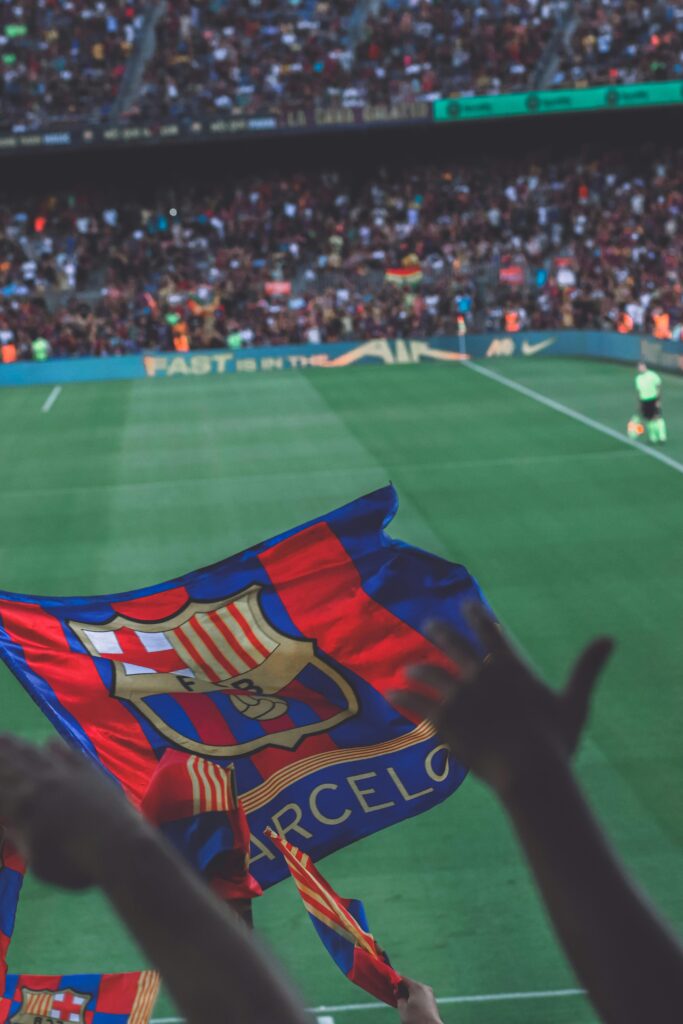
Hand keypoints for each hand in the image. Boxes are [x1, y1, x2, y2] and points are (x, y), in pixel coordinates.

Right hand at [0, 735, 148, 888]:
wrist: (119, 844)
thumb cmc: (74, 862)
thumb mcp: (37, 861)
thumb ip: (19, 840)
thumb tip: (8, 826)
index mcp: (22, 806)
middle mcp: (41, 782)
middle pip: (12, 764)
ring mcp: (66, 773)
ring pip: (36, 754)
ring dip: (18, 744)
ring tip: (5, 735)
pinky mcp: (90, 770)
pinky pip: (69, 753)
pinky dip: (56, 746)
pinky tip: (49, 741)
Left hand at [391, 604, 612, 796]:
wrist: (528, 771)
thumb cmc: (554, 740)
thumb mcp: (575, 701)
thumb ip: (587, 667)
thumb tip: (610, 637)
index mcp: (509, 666)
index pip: (489, 631)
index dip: (477, 615)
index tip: (467, 604)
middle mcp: (480, 674)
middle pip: (453, 644)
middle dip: (440, 631)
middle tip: (429, 623)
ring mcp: (459, 695)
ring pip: (430, 672)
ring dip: (418, 667)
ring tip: (408, 667)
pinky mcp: (442, 718)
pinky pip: (416, 702)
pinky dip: (403, 695)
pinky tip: (392, 692)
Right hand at [397, 978, 442, 1023]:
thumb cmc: (416, 1019)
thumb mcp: (403, 1008)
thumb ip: (398, 997)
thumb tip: (398, 992)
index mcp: (417, 987)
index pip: (403, 979)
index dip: (395, 981)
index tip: (389, 984)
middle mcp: (425, 987)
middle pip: (410, 984)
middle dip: (402, 989)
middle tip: (394, 994)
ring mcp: (430, 994)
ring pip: (416, 991)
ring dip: (408, 994)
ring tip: (402, 1002)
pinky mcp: (432, 1002)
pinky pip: (421, 996)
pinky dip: (414, 998)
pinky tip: (410, 1006)